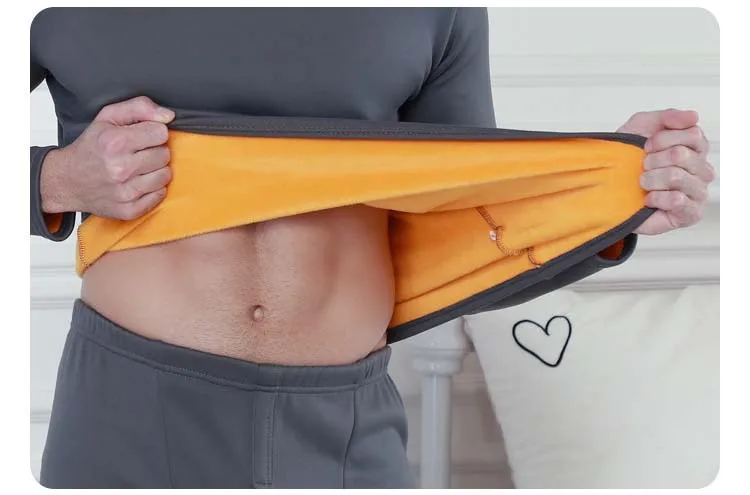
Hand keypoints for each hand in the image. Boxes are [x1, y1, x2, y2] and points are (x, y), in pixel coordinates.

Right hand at [40, 96, 175, 219]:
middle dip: (154, 151)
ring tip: (138, 167)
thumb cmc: (91, 147)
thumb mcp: (108, 117)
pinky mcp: (129, 209)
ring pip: (165, 175)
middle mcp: (120, 168)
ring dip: (155, 170)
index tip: (141, 136)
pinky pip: (160, 195)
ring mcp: (125, 192)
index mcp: (115, 142)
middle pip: (165, 154)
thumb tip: (169, 116)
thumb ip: (140, 107)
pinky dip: (152, 189)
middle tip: (138, 153)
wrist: (67, 181)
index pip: (161, 133)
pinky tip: (137, 182)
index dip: (153, 132)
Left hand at [617, 108, 715, 234]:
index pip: (692, 134)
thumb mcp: (643, 127)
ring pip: (677, 176)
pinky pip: (678, 200)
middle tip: (643, 167)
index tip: (646, 145)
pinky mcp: (689, 214)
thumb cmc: (628, 158)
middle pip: (681, 155)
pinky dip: (656, 198)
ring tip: (643, 183)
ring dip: (651, 179)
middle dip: (652, 160)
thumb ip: (668, 117)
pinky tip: (649, 199)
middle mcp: (701, 170)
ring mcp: (698, 192)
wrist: (608, 188)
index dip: (662, 138)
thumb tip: (693, 116)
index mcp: (695, 148)